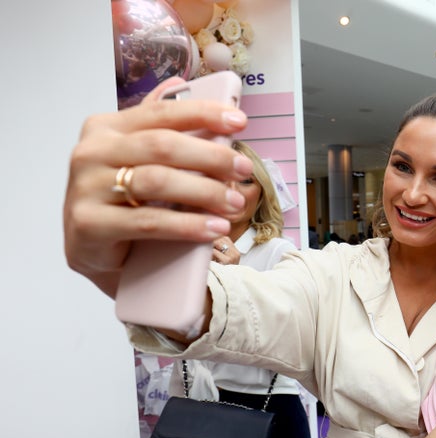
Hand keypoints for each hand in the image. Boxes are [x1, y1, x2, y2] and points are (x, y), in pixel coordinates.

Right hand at [63, 77, 252, 296]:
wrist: (91, 249)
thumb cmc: (121, 201)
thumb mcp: (138, 159)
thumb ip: (156, 126)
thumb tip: (179, 83)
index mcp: (105, 128)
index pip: (161, 113)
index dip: (203, 113)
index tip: (240, 121)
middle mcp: (91, 152)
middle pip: (162, 146)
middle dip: (210, 157)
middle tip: (243, 169)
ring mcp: (86, 188)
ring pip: (157, 182)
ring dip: (204, 193)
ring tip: (234, 205)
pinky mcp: (89, 224)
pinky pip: (148, 222)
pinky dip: (187, 225)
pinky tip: (213, 229)